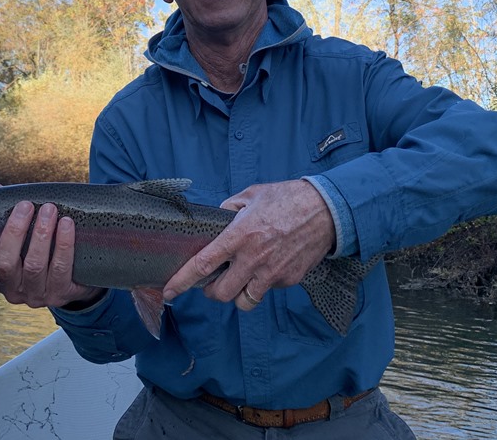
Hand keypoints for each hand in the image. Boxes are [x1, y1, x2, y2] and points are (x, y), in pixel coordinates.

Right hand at [0, 192, 105, 309]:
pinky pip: (61, 268)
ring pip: (34, 265)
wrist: (75, 276)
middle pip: (5, 264)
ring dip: (41, 234)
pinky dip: (63, 244)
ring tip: (49, 209)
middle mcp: (11, 289)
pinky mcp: (60, 293)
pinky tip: (66, 224)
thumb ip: (4, 213)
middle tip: (25, 205)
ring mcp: (35, 295)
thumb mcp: (20, 234)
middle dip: (14, 231)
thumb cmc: (40, 250)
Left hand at [162, 179, 334, 310]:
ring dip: (238, 294)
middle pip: (221, 294)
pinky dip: (263, 284)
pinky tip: (268, 266)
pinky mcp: (288, 280)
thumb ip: (230, 208)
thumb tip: (217, 219)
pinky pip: (267, 290)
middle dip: (212, 292)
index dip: (182, 281)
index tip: (170, 290)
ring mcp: (272, 273)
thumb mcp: (252, 195)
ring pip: (244, 301)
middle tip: (213, 282)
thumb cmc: (287, 198)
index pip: (203, 264)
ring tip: (240, 280)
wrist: (326, 210)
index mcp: (239, 236)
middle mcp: (253, 259)